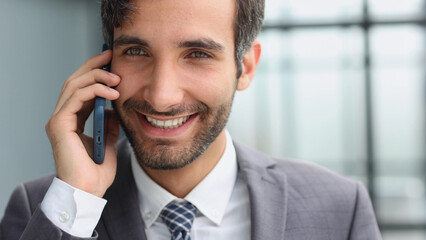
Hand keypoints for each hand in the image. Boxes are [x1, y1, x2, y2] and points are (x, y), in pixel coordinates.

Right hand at [45, 50, 120, 196]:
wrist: (88, 191)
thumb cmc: (96, 172)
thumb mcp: (108, 142)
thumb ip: (109, 124)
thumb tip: (113, 110)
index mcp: (72, 120)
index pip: (80, 88)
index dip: (94, 73)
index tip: (111, 62)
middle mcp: (62, 117)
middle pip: (74, 81)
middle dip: (93, 66)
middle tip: (111, 56)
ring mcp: (58, 120)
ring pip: (73, 85)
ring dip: (96, 77)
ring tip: (117, 78)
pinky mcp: (59, 124)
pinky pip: (75, 98)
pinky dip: (94, 91)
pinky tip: (112, 93)